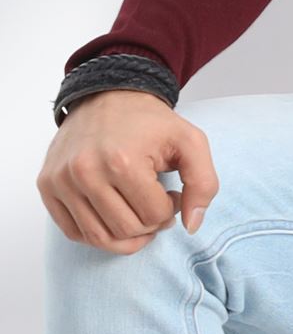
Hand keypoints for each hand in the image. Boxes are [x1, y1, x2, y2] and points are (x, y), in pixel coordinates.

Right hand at [37, 90, 218, 253]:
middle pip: (127, 230)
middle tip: (154, 201)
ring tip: (136, 210)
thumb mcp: (191, 143)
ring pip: (100, 238)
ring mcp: (61, 180)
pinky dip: (97, 233)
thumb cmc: (150, 123)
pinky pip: (73, 232)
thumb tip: (192, 226)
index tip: (169, 191)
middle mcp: (84, 171)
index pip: (154, 217)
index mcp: (121, 160)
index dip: (170, 209)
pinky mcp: (47, 185)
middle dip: (149, 223)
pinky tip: (113, 213)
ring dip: (125, 234)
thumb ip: (203, 184)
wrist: (108, 96)